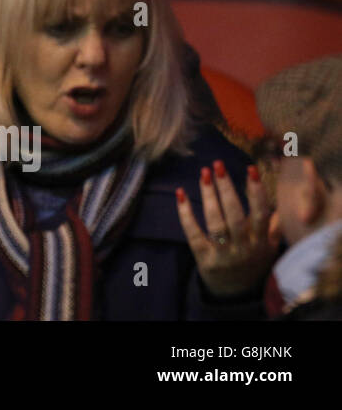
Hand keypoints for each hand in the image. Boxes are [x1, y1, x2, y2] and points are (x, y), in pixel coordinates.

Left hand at [176, 161, 278, 298]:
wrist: (235, 293)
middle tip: (218, 165)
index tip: (251, 169)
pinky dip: (185, 214)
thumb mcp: (269, 247)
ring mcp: (223, 253)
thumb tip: (278, 200)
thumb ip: (273, 226)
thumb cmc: (252, 262)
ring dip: (208, 196)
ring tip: (204, 173)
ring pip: (215, 222)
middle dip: (227, 188)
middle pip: (235, 215)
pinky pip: (194, 233)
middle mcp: (244, 247)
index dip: (257, 191)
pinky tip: (180, 194)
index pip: (262, 214)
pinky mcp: (203, 258)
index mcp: (261, 242)